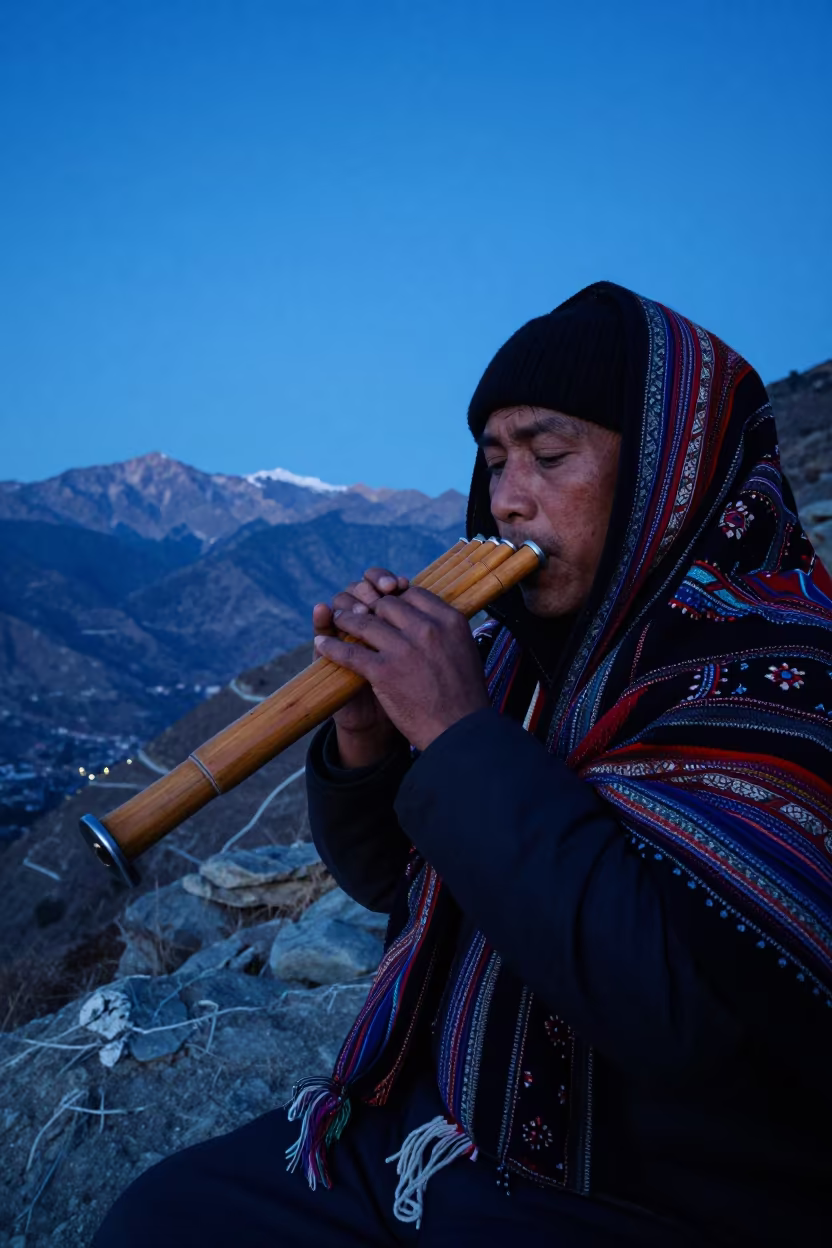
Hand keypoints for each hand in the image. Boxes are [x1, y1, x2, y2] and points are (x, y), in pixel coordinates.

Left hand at [313, 586, 489, 751]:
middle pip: (387, 604)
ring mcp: (404, 649)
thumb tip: (430, 616)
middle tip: (357, 610)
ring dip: (345, 619)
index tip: (385, 603)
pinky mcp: (384, 671)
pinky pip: (350, 652)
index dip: (395, 597)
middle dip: (369, 606)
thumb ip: (445, 630)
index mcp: (449, 620)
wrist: (460, 731)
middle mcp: (427, 629)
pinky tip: (322, 643)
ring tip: (336, 618)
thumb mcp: (465, 649)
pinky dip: (332, 647)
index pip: (413, 593)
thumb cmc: (464, 694)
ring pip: (364, 622)